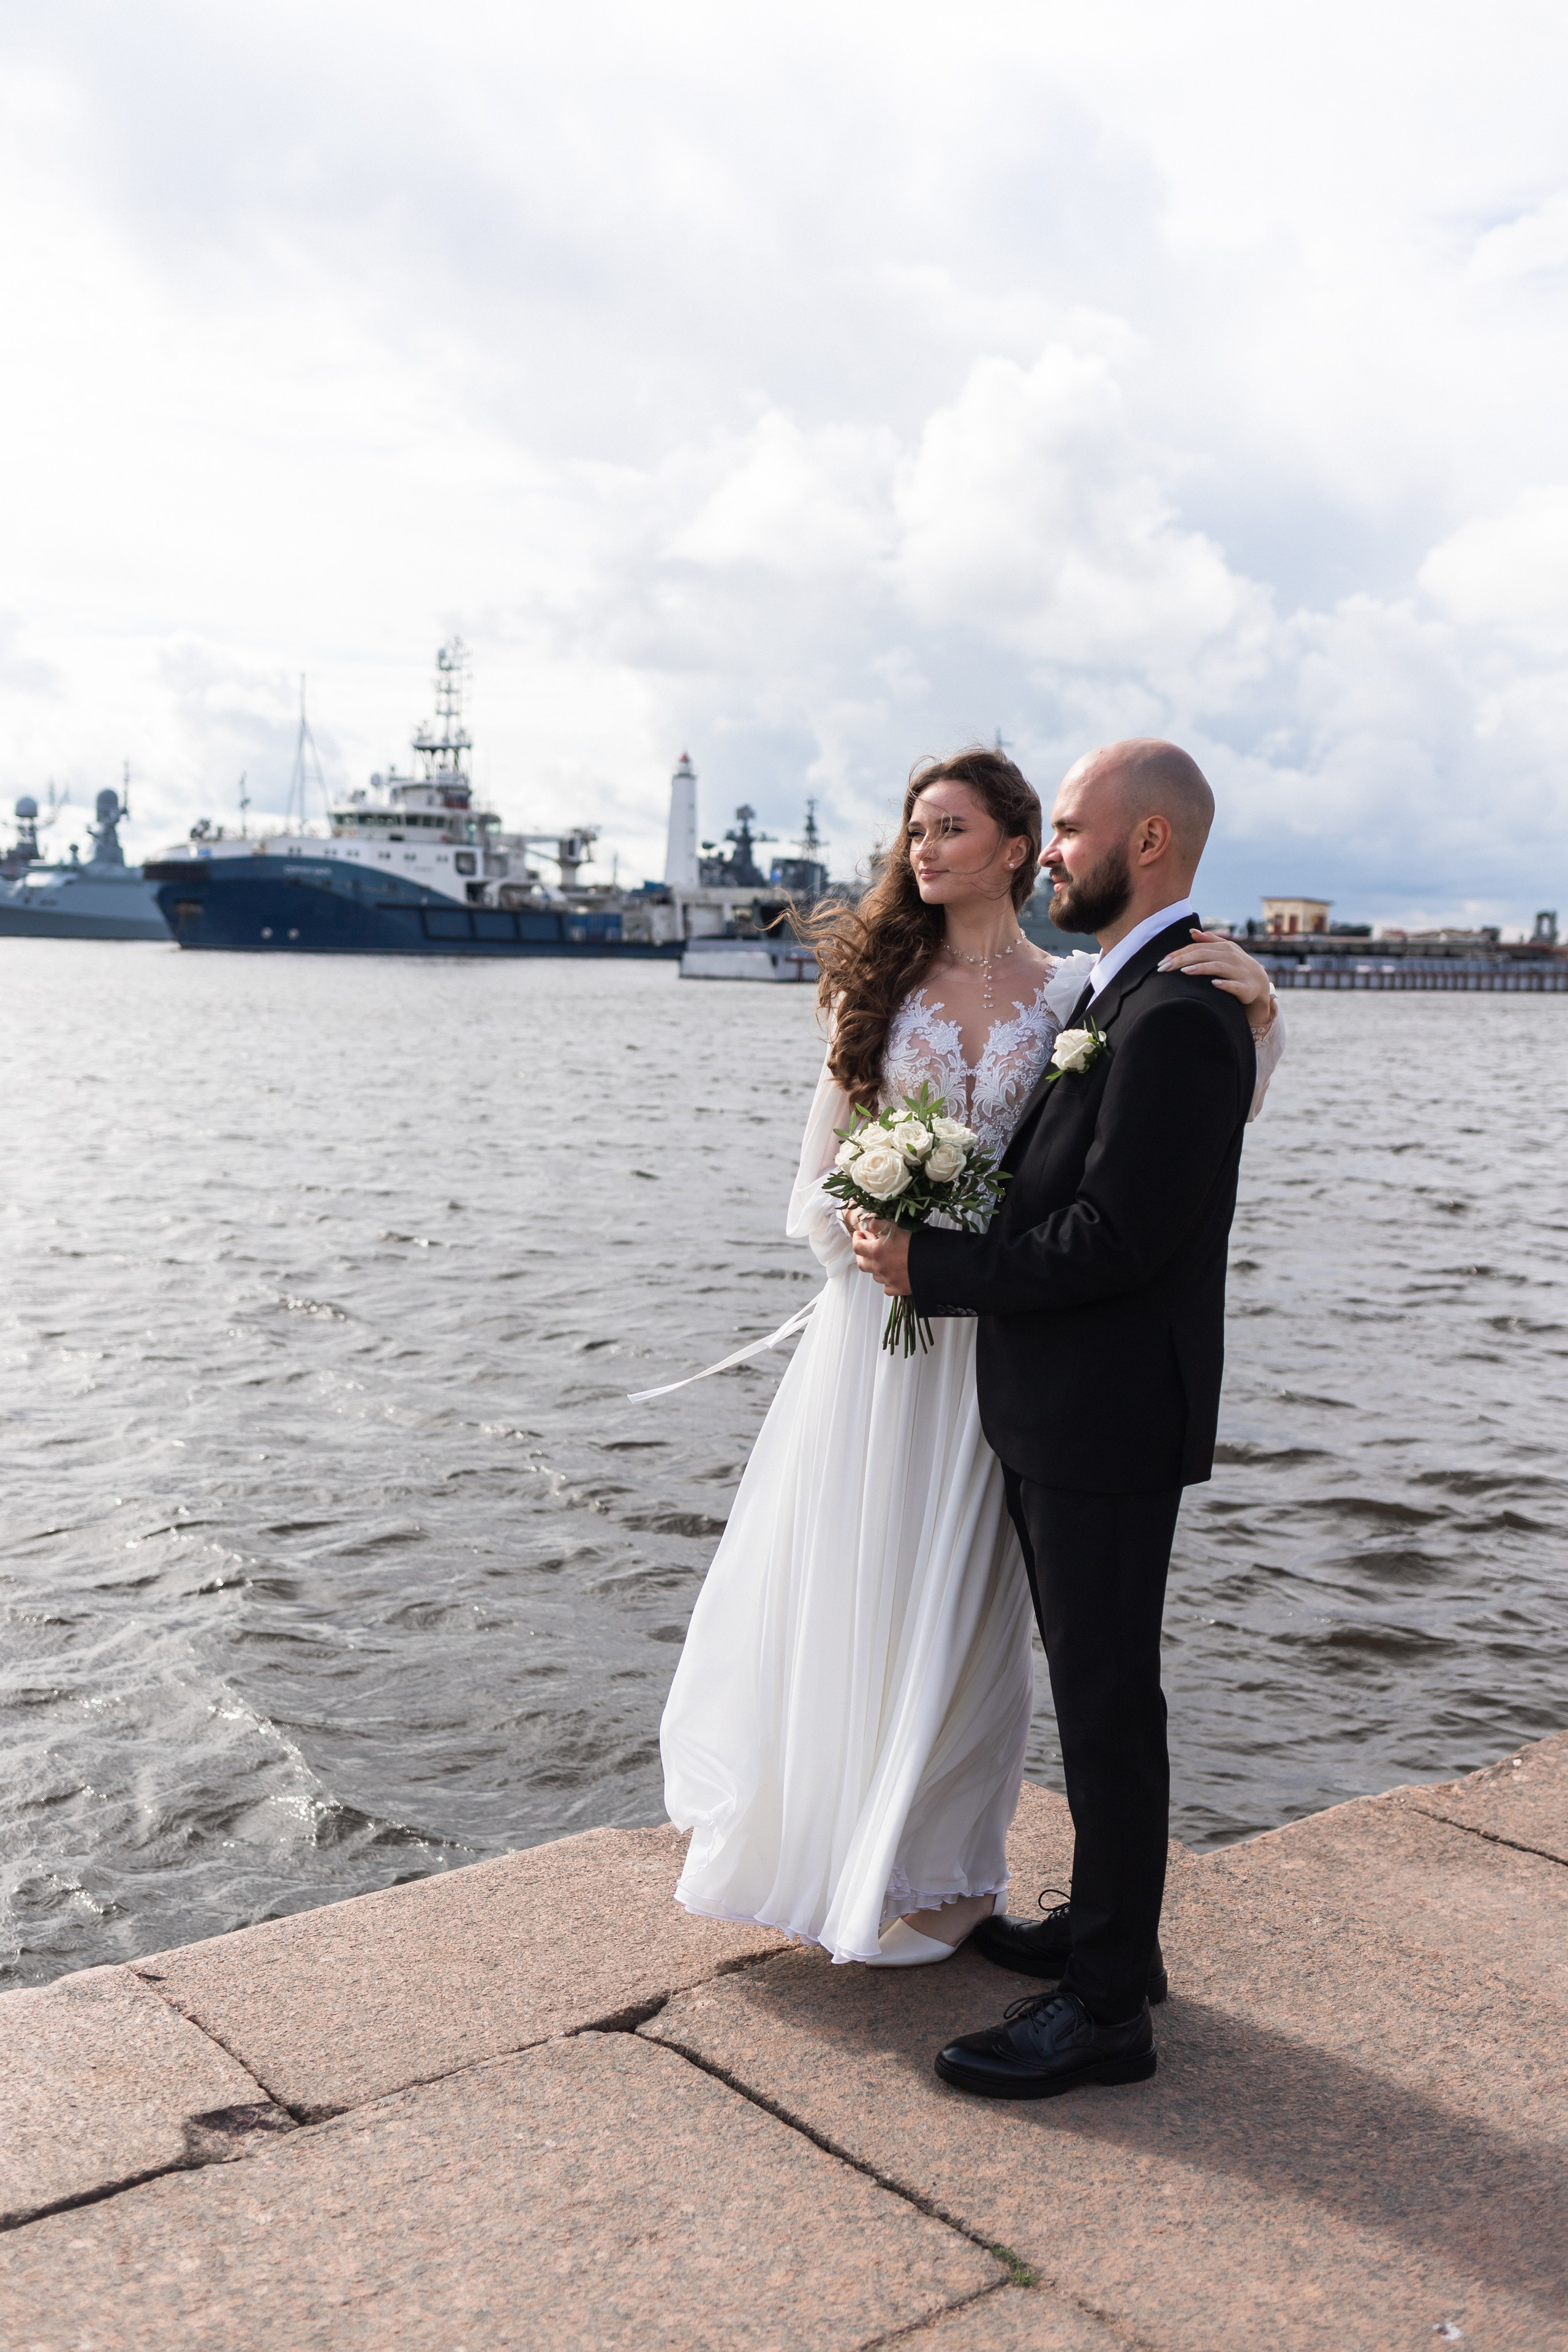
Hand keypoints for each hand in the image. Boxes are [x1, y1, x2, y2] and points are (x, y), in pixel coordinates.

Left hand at [851, 1217, 913, 1296]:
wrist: (935, 1262)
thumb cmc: (916, 1242)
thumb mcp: (895, 1226)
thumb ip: (877, 1223)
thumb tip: (866, 1224)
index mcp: (876, 1251)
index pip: (857, 1246)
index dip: (856, 1239)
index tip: (859, 1234)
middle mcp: (879, 1267)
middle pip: (862, 1263)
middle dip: (861, 1254)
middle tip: (865, 1247)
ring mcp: (888, 1280)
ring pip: (874, 1275)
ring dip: (875, 1267)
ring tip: (881, 1260)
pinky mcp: (899, 1289)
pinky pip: (887, 1287)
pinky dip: (886, 1281)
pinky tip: (891, 1275)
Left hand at [1158, 931, 1275, 1032]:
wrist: (1259, 983)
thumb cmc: (1237, 965)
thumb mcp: (1225, 950)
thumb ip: (1209, 941)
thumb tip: (1192, 931)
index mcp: (1224, 947)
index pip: (1198, 947)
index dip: (1180, 953)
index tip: (1163, 961)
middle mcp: (1231, 957)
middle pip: (1204, 955)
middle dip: (1183, 960)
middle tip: (1164, 968)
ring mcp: (1239, 972)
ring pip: (1218, 967)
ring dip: (1201, 968)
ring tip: (1185, 971)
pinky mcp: (1245, 987)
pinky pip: (1234, 985)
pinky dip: (1225, 984)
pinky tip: (1214, 984)